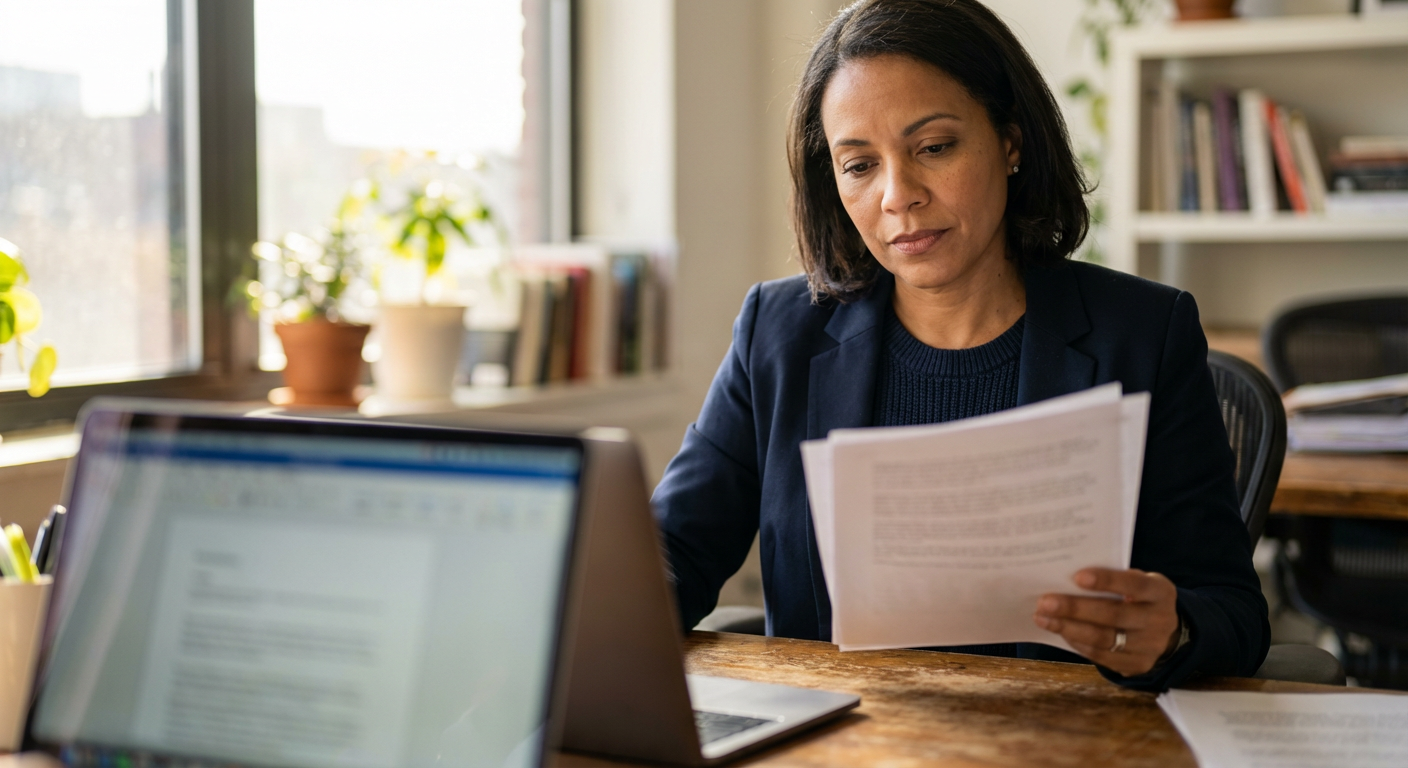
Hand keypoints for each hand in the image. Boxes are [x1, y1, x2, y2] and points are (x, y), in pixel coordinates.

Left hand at [1032, 567, 1180, 676]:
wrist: (1167, 633)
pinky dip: (1077, 643)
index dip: (1107, 581)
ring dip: (1068, 628)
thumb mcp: (1138, 583)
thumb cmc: (1139, 598)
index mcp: (1160, 592)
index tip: (1077, 577)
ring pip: (1104, 638)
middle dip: (1075, 608)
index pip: (1134, 584)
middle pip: (1113, 615)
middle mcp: (1159, 620)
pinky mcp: (1137, 665)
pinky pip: (1101, 656)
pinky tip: (1060, 632)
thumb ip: (1114, 579)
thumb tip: (1068, 577)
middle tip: (1045, 602)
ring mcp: (1150, 646)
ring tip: (1043, 618)